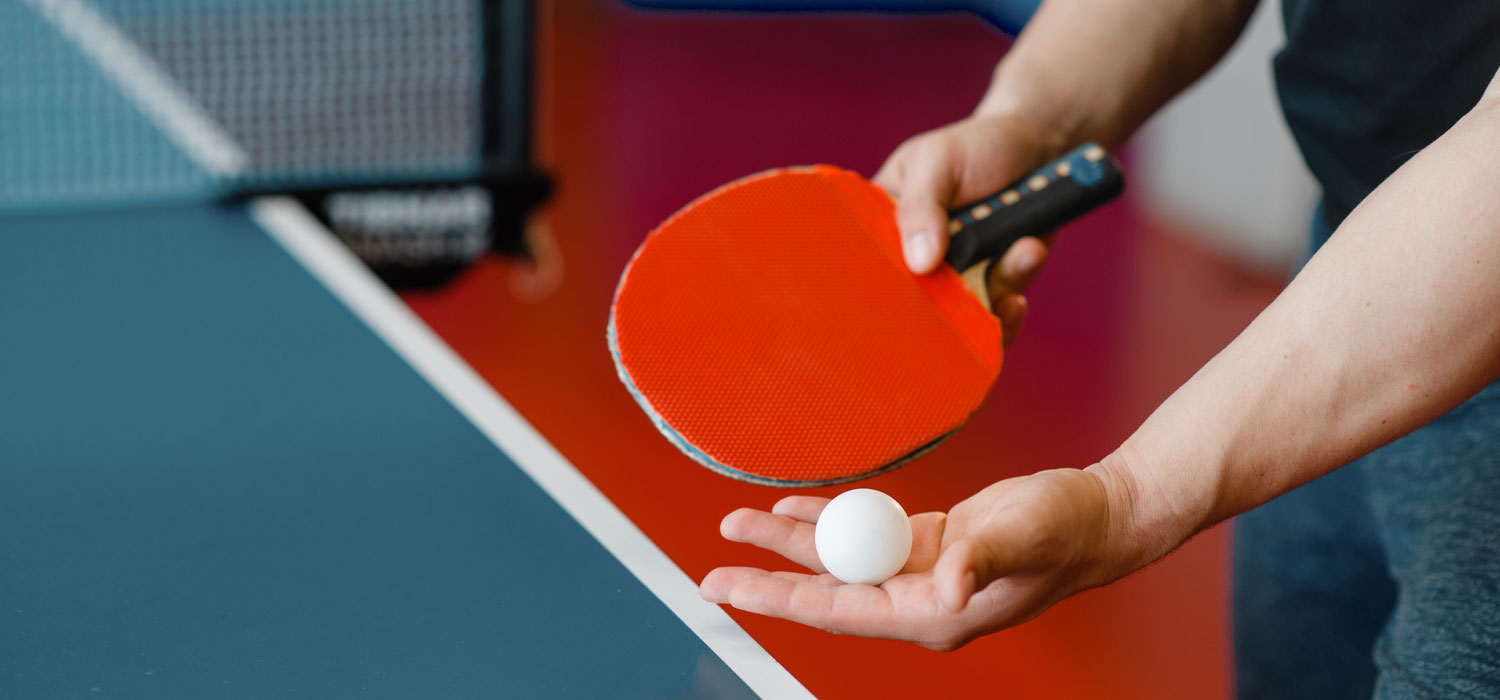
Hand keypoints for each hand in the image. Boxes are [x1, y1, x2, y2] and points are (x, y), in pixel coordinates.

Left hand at [699, 467, 1140, 650]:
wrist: (1100, 516)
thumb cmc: (1066, 531)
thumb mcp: (1020, 537)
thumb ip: (977, 559)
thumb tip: (943, 584)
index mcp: (932, 614)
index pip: (836, 611)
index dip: (776, 598)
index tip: (725, 584)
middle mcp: (918, 600)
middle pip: (827, 587)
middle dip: (770, 570)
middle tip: (714, 557)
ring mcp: (922, 573)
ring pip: (841, 557)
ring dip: (794, 539)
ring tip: (741, 517)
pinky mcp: (930, 545)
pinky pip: (866, 536)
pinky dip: (831, 519)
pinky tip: (798, 507)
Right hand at [872, 113, 1063, 344]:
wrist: (1037, 146)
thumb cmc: (977, 145)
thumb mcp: (939, 161)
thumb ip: (922, 207)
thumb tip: (920, 264)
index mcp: (882, 224)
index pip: (865, 266)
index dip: (878, 288)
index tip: (902, 293)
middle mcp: (912, 258)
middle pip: (911, 304)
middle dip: (943, 305)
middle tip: (968, 288)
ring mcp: (953, 276)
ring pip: (959, 315)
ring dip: (998, 285)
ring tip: (1026, 248)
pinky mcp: (990, 286)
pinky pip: (995, 312)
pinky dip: (1016, 292)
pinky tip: (1029, 255)